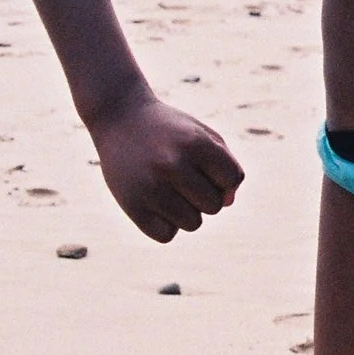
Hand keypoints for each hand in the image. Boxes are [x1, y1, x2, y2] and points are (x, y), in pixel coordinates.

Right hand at [90, 96, 242, 241]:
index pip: (232, 179)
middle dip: (206, 196)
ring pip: (193, 224)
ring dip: (188, 212)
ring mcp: (150, 187)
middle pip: (214, 206)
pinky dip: (167, 225)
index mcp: (195, 144)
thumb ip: (227, 167)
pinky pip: (166, 235)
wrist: (121, 119)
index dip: (225, 178)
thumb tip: (228, 203)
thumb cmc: (170, 130)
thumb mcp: (204, 136)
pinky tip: (158, 204)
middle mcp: (173, 165)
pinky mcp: (131, 206)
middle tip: (187, 179)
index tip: (209, 168)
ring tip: (172, 190)